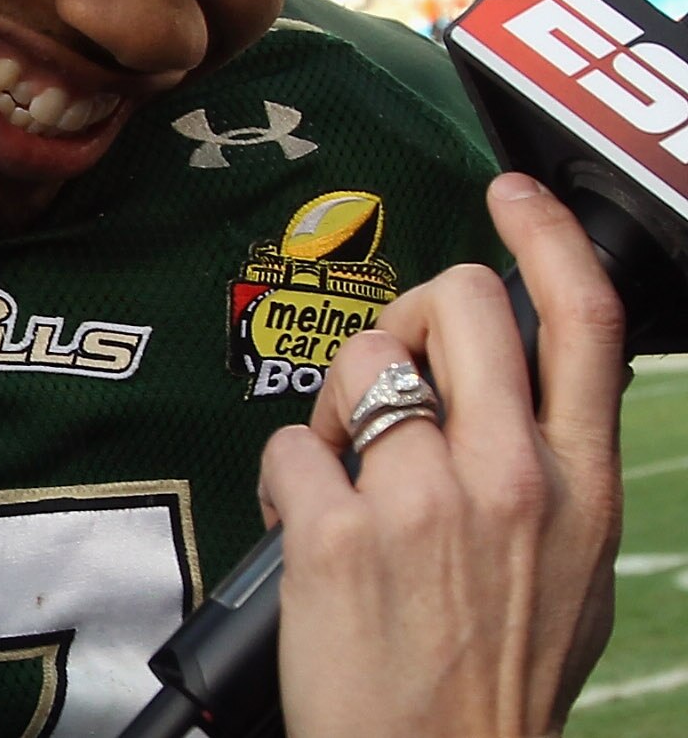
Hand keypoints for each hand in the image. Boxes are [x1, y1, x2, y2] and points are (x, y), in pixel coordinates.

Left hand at [260, 172, 625, 737]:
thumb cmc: (498, 676)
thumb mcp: (573, 565)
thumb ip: (551, 467)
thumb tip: (514, 389)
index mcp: (580, 486)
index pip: (585, 323)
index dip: (547, 237)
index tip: (512, 195)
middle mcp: (512, 479)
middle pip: (455, 307)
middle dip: (406, 318)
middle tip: (388, 376)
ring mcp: (424, 502)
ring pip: (357, 365)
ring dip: (338, 409)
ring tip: (348, 480)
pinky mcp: (339, 533)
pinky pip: (289, 446)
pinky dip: (286, 479)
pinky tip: (310, 530)